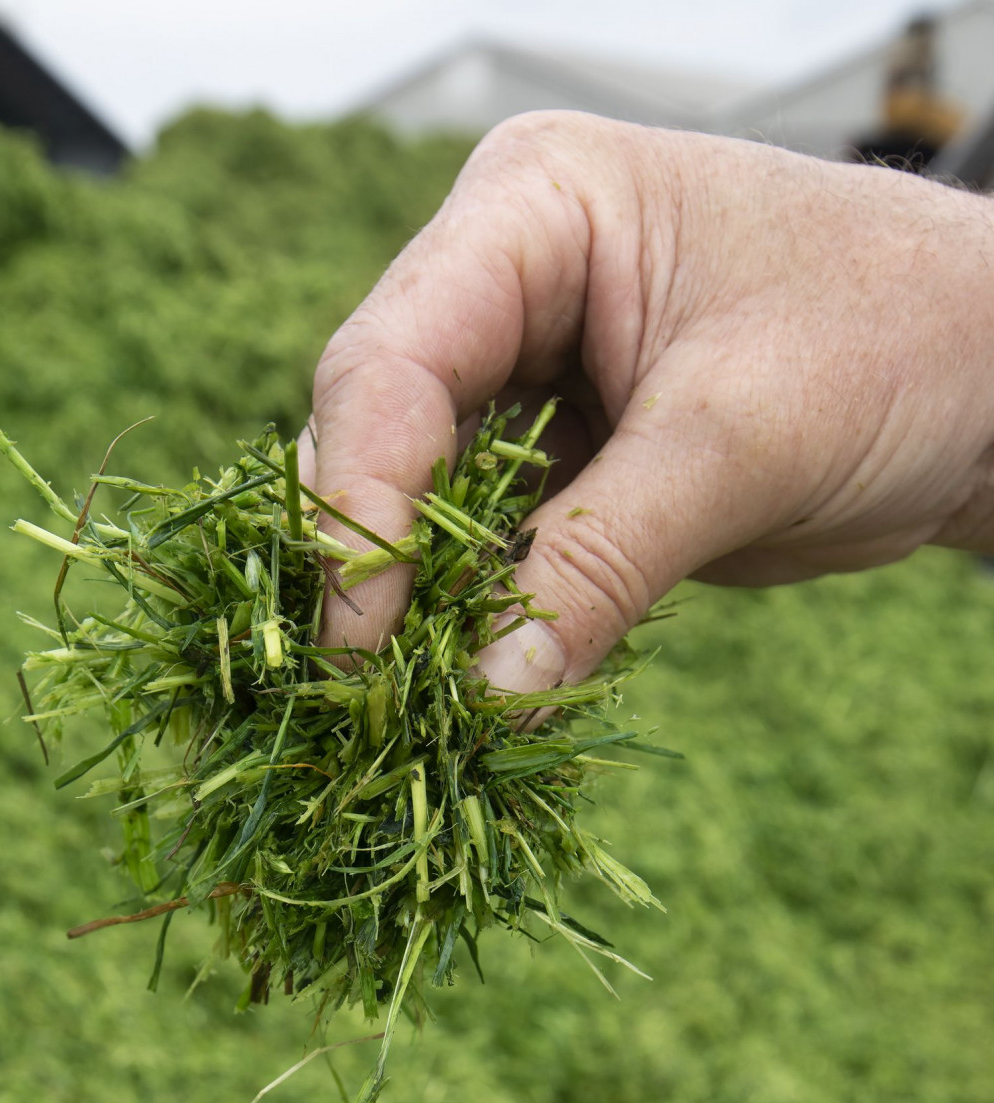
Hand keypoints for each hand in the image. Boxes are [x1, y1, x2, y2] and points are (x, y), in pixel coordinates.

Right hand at [303, 116, 993, 692]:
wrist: (987, 381)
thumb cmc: (893, 342)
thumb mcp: (739, 444)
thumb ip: (601, 563)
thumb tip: (483, 692)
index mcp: (535, 209)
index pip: (392, 361)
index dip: (359, 503)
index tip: (358, 635)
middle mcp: (506, 281)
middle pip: (382, 430)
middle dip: (375, 561)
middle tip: (365, 692)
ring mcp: (527, 373)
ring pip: (422, 498)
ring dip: (418, 602)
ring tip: (407, 706)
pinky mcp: (558, 458)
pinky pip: (485, 544)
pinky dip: (476, 616)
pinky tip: (467, 684)